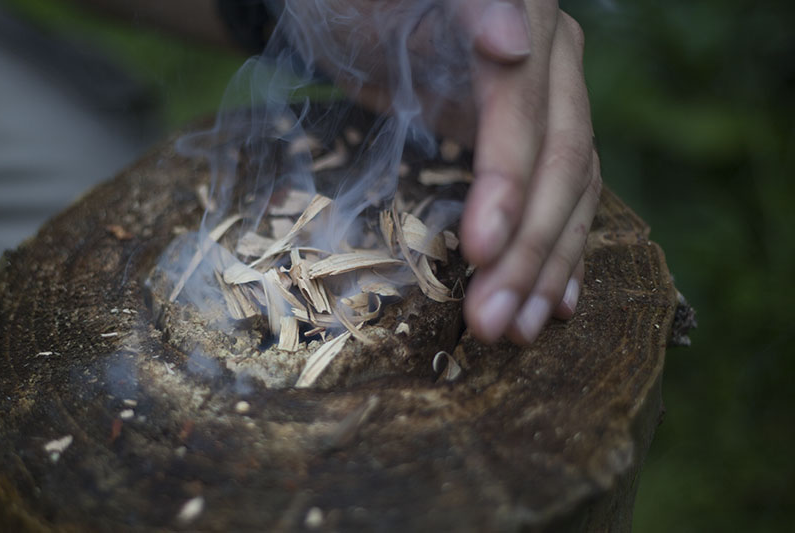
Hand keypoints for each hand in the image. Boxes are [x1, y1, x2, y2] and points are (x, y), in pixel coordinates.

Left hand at [284, 0, 600, 344]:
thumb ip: (469, 6)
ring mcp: (552, 103)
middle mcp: (555, 62)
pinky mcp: (536, 139)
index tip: (479, 250)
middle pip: (562, 165)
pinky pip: (565, 200)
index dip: (508, 182)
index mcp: (529, 14)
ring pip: (572, 194)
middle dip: (527, 249)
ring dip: (546, 269)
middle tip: (492, 322)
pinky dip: (559, 254)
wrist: (362, 6)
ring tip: (519, 331)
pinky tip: (556, 303)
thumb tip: (512, 42)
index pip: (526, 111)